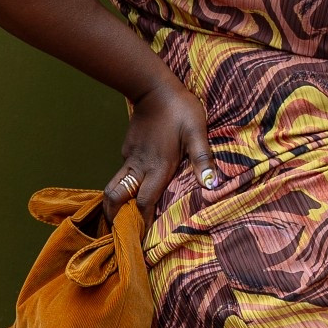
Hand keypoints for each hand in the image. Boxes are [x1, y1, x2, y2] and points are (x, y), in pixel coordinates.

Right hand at [103, 75, 217, 222]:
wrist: (153, 86)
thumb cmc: (179, 108)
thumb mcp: (197, 132)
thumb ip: (203, 159)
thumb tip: (213, 185)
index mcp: (158, 167)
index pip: (144, 203)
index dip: (141, 223)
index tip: (140, 241)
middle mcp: (140, 166)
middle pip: (116, 198)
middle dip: (115, 217)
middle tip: (120, 234)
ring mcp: (130, 157)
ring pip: (115, 186)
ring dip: (114, 203)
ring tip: (120, 219)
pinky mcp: (127, 148)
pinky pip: (122, 172)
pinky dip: (124, 185)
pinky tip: (135, 188)